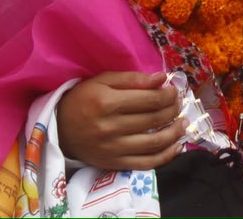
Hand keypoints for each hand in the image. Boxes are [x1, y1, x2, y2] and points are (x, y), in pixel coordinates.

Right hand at [54, 71, 182, 170]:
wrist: (59, 129)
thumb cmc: (82, 99)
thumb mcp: (102, 81)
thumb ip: (132, 79)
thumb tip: (162, 78)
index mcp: (108, 103)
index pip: (149, 100)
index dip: (168, 95)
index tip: (174, 90)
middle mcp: (111, 127)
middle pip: (154, 119)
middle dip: (173, 110)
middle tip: (178, 104)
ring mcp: (114, 149)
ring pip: (155, 143)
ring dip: (175, 133)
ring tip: (183, 123)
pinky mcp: (115, 164)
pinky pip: (146, 163)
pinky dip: (166, 156)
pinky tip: (176, 146)